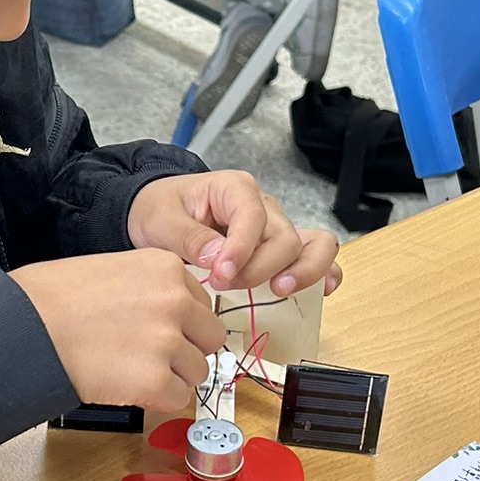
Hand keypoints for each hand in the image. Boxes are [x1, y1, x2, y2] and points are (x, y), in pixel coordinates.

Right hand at [12, 250, 225, 417]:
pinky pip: (177, 398)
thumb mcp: (112, 269)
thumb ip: (151, 288)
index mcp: (166, 268)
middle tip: (152, 356)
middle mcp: (175, 301)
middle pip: (211, 338)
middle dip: (187, 350)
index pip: (202, 303)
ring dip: (171, 376)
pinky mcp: (154, 380)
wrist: (23, 326)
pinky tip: (127, 386)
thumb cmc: (53, 298)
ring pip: (198, 371)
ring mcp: (167, 342)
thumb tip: (175, 317)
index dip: (182, 322)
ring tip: (131, 370)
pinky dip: (156, 399)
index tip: (158, 330)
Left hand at [127, 171, 342, 297]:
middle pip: (284, 237)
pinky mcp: (278, 250)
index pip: (252, 216)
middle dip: (261, 267)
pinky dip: (322, 272)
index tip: (221, 274)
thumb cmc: (160, 210)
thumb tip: (218, 258)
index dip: (241, 248)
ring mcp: (275, 228)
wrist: (157, 213)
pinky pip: (315, 255)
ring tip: (279, 291)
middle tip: (226, 285)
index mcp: (235, 189)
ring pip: (310, 245)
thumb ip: (190, 238)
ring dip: (301, 271)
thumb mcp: (161, 220)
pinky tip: (319, 291)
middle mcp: (264, 207)